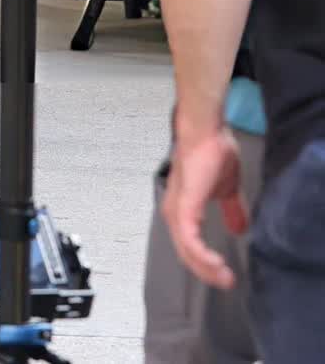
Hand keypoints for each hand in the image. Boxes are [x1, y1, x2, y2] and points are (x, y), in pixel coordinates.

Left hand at [162, 124, 247, 288]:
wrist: (206, 132)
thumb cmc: (212, 154)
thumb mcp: (226, 189)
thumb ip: (231, 210)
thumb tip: (240, 229)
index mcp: (182, 210)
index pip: (189, 247)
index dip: (205, 265)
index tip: (225, 276)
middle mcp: (174, 213)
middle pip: (185, 254)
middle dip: (206, 272)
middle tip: (226, 282)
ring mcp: (177, 209)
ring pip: (186, 250)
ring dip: (205, 267)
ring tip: (224, 277)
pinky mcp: (184, 205)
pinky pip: (188, 237)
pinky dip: (201, 253)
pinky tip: (215, 262)